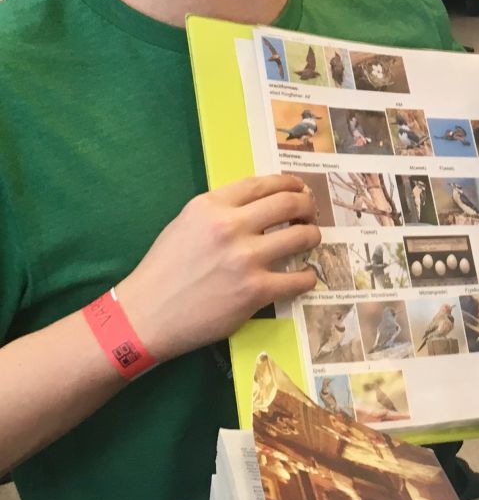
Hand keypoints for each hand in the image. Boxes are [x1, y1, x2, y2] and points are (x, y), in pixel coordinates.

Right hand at [117, 174, 321, 360]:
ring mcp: (245, 259)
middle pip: (289, 204)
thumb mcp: (185, 225)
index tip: (299, 189)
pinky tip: (305, 277)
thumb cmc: (162, 271)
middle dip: (307, 207)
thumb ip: (219, 211)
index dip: (288, 183)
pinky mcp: (255, 291)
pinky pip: (299, 279)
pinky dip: (307, 277)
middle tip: (310, 215)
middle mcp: (230, 227)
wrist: (144, 317)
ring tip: (310, 241)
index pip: (262, 184)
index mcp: (210, 206)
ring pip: (302, 237)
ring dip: (313, 237)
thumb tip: (258, 206)